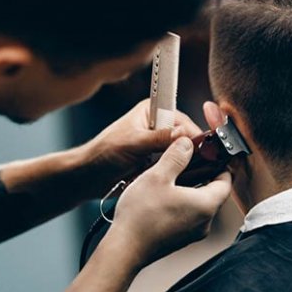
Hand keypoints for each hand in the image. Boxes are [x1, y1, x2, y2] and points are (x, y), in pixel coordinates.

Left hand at [80, 99, 201, 196]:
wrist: (89, 176)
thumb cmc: (103, 153)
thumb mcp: (132, 143)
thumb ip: (157, 138)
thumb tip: (182, 134)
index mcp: (152, 110)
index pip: (182, 120)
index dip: (192, 134)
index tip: (203, 149)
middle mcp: (158, 125)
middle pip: (185, 137)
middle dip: (191, 151)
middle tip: (202, 165)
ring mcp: (159, 144)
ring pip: (182, 153)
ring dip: (184, 163)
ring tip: (190, 174)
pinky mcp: (157, 161)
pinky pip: (175, 166)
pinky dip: (177, 172)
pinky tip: (181, 180)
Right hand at [105, 137, 231, 267]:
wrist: (124, 250)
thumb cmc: (141, 216)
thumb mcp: (158, 176)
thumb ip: (176, 156)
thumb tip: (187, 144)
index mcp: (206, 205)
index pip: (226, 182)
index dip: (222, 165)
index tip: (213, 154)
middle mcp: (204, 222)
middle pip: (213, 192)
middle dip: (203, 174)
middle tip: (190, 159)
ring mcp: (192, 233)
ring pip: (199, 204)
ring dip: (190, 189)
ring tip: (172, 175)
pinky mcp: (179, 239)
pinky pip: (188, 216)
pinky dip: (181, 202)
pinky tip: (163, 195)